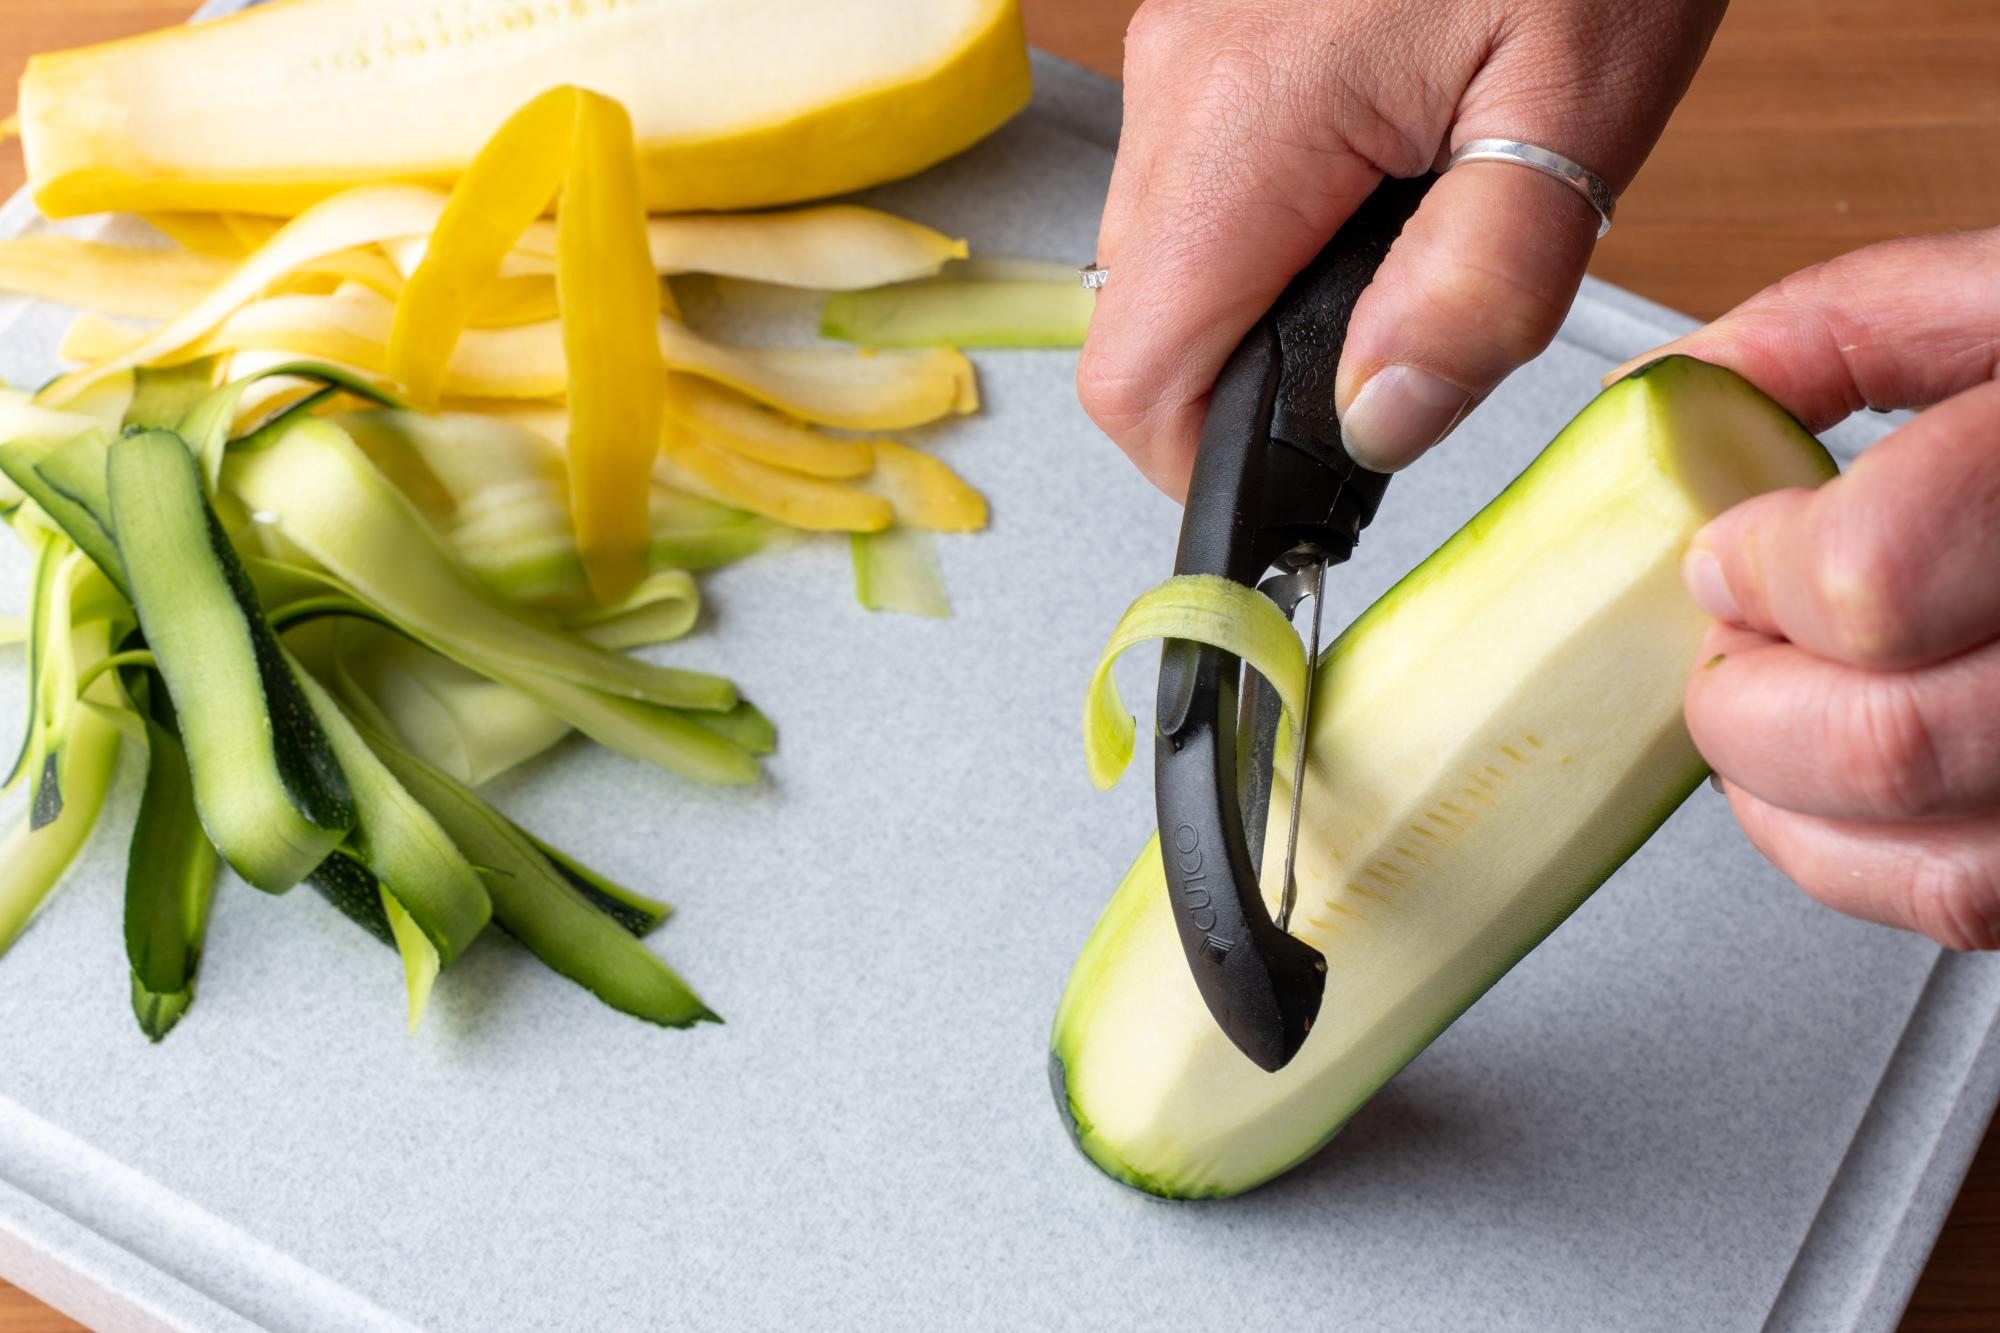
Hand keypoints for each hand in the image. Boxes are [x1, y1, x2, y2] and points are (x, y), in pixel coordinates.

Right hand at [1077, 0, 1726, 495]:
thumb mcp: (1577, 104)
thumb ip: (1478, 287)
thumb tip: (1376, 425)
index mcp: (1249, 122)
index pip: (1135, 378)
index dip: (1204, 469)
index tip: (1302, 485)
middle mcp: (1179, 88)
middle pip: (1139, 325)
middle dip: (1246, 389)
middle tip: (1389, 368)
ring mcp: (1180, 52)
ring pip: (1164, 255)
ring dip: (1260, 306)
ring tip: (1404, 258)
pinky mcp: (1209, 29)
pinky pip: (1196, 177)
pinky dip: (1267, 227)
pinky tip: (1378, 184)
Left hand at [1638, 228, 1999, 948]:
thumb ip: (1843, 332)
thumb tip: (1668, 391)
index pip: (1870, 575)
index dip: (1757, 572)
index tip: (1728, 551)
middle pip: (1883, 743)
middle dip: (1744, 704)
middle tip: (1734, 643)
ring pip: (1935, 864)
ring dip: (1786, 796)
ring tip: (1777, 708)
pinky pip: (1972, 907)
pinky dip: (1857, 861)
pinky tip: (1834, 784)